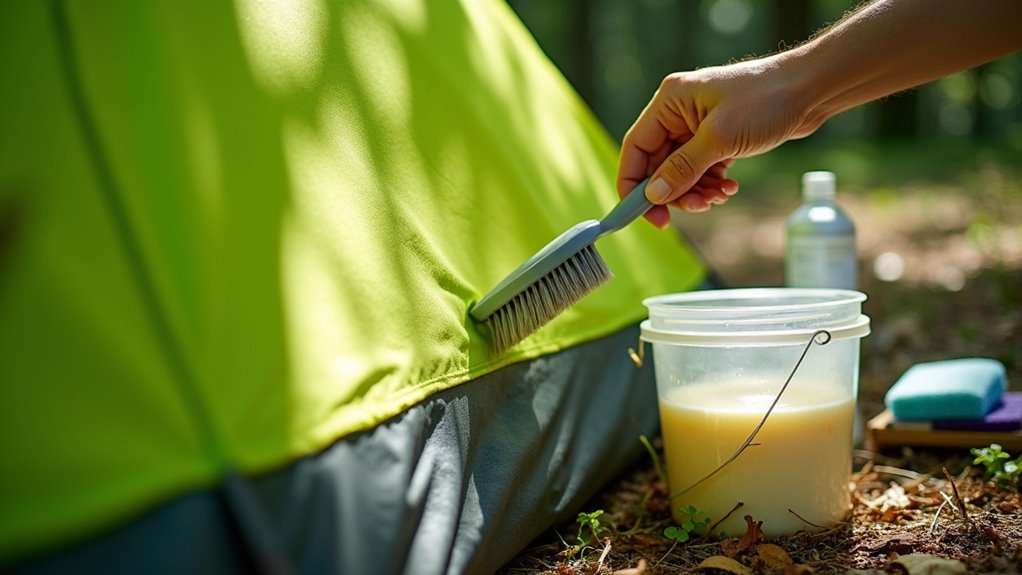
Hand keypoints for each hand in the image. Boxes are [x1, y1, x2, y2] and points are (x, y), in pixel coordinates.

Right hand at [618, 59, 821, 227]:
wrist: (811, 89)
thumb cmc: (766, 100)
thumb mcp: (720, 139)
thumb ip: (682, 169)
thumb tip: (653, 196)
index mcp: (669, 102)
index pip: (636, 149)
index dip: (634, 185)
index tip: (644, 215)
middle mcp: (678, 113)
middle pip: (658, 165)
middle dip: (675, 192)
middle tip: (696, 209)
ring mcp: (698, 125)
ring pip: (681, 171)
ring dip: (696, 191)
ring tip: (719, 198)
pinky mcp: (717, 137)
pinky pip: (701, 169)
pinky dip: (711, 184)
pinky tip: (729, 188)